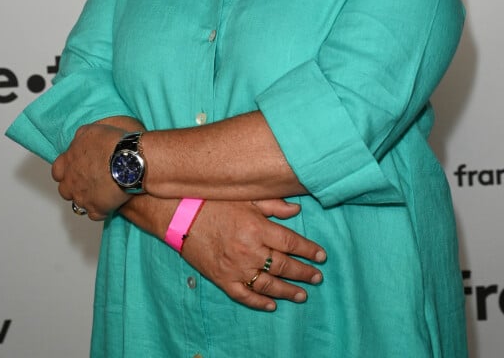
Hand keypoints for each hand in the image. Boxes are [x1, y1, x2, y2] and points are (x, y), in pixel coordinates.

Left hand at [51, 123, 128, 219]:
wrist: (129, 160)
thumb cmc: (113, 144)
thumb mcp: (92, 131)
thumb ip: (80, 138)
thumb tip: (79, 141)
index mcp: (68, 162)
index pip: (57, 170)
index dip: (66, 170)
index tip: (75, 169)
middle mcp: (71, 181)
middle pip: (65, 189)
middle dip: (75, 186)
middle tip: (89, 180)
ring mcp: (82, 197)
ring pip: (78, 204)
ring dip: (87, 199)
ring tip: (101, 192)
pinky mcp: (97, 209)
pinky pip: (95, 214)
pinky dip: (101, 210)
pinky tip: (110, 202)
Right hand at [181, 198, 325, 310]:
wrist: (181, 216)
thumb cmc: (214, 202)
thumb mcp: (246, 198)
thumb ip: (273, 205)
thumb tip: (296, 210)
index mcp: (257, 228)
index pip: (290, 242)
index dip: (308, 250)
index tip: (322, 256)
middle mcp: (249, 250)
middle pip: (283, 265)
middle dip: (303, 273)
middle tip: (317, 277)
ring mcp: (236, 268)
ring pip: (268, 285)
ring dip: (287, 291)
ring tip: (302, 295)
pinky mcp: (222, 279)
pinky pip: (244, 296)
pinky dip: (259, 302)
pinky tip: (272, 304)